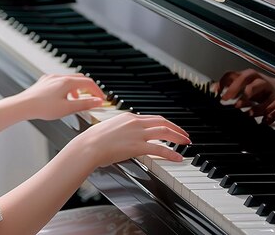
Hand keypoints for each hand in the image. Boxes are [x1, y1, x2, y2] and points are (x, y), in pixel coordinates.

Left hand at [18, 74, 105, 120]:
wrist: (23, 105)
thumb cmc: (42, 108)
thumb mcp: (68, 109)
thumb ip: (85, 105)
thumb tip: (98, 102)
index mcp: (67, 82)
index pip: (88, 83)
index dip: (97, 91)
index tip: (101, 99)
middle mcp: (59, 77)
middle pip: (80, 79)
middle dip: (88, 88)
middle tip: (92, 98)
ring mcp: (51, 78)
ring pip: (69, 80)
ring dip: (77, 89)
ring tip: (76, 100)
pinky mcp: (44, 81)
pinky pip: (59, 81)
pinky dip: (66, 88)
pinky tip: (62, 98)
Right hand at [75, 112, 189, 167]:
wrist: (88, 146)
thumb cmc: (93, 140)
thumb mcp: (109, 129)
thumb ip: (121, 130)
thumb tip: (124, 137)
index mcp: (129, 117)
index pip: (153, 118)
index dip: (166, 124)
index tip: (172, 129)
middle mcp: (135, 122)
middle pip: (162, 122)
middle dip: (176, 129)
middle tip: (185, 136)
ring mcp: (137, 134)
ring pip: (164, 132)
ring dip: (178, 138)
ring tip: (186, 144)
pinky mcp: (137, 146)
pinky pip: (159, 149)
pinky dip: (171, 153)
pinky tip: (178, 158)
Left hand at [217, 69, 274, 115]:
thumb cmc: (257, 88)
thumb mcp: (242, 86)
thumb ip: (228, 87)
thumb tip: (212, 89)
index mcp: (245, 75)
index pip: (231, 74)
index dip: (222, 82)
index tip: (215, 92)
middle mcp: (255, 78)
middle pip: (243, 78)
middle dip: (233, 88)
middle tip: (225, 98)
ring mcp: (265, 85)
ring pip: (255, 86)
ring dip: (245, 95)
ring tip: (237, 105)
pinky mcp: (274, 96)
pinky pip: (266, 102)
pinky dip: (258, 108)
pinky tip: (251, 114)